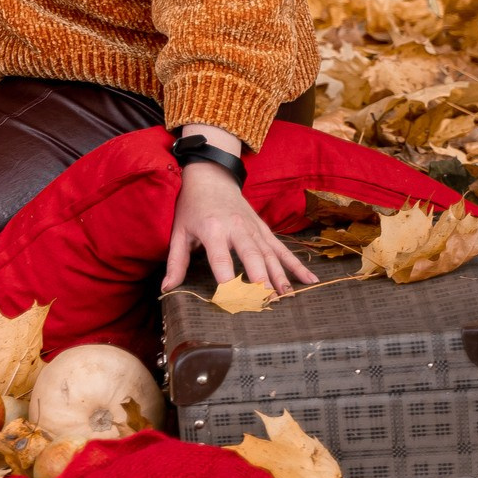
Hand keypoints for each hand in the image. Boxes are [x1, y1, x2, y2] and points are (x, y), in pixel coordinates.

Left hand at [162, 158, 318, 294]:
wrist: (211, 177)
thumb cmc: (192, 207)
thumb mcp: (179, 231)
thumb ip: (175, 262)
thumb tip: (167, 288)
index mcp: (213, 229)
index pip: (220, 258)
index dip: (226, 279)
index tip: (230, 300)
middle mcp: (237, 228)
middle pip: (252, 255)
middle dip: (260, 278)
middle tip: (265, 300)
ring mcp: (254, 228)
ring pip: (270, 254)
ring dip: (280, 276)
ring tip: (286, 297)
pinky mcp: (265, 230)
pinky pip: (282, 249)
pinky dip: (296, 265)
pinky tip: (309, 280)